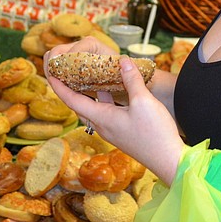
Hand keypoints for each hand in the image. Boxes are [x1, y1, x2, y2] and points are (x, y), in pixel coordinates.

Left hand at [45, 45, 184, 185]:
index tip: (50, 72)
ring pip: (94, 107)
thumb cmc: (155, 134)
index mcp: (102, 118)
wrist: (170, 161)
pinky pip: (106, 111)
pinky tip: (111, 87)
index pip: (72, 100)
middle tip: (65, 70)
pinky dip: (104, 97)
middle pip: (80, 104)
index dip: (59, 86)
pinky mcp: (122, 131)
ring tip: (85, 74)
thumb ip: (131, 80)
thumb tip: (122, 60)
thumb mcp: (144, 102)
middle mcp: (103, 125)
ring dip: (88, 92)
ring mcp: (113, 129)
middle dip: (70, 87)